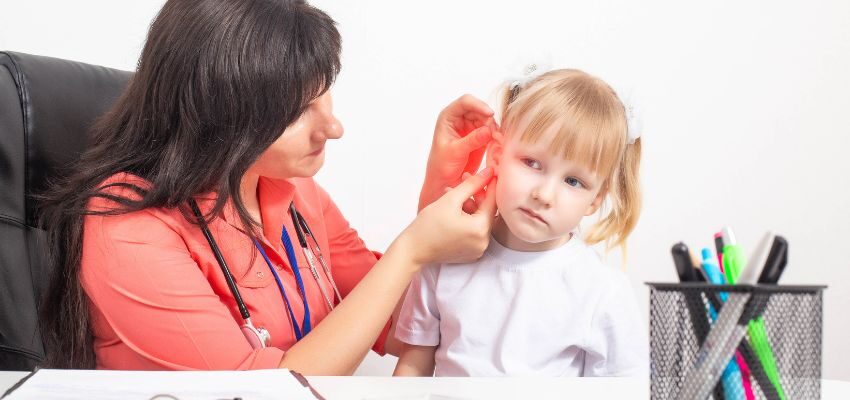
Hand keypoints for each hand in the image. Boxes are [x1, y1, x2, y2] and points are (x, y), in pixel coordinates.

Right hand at [402, 167, 497, 265]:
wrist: (413, 250)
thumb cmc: (427, 226)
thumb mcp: (450, 199)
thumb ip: (471, 184)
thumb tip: (489, 173)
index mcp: (480, 229)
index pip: (493, 202)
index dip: (491, 185)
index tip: (491, 172)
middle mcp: (483, 242)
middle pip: (486, 212)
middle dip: (476, 195)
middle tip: (465, 180)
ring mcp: (478, 249)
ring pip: (479, 220)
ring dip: (470, 206)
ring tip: (452, 196)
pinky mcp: (471, 253)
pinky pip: (474, 231)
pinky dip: (468, 219)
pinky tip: (454, 210)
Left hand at [419, 94, 497, 210]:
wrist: (444, 181)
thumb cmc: (441, 166)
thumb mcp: (455, 152)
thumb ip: (471, 140)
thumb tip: (488, 130)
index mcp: (448, 117)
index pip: (465, 102)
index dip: (478, 105)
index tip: (489, 114)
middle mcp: (460, 119)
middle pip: (480, 110)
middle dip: (489, 120)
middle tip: (496, 134)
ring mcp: (471, 128)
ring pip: (488, 121)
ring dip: (495, 129)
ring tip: (498, 141)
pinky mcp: (480, 138)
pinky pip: (491, 132)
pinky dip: (497, 137)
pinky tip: (499, 144)